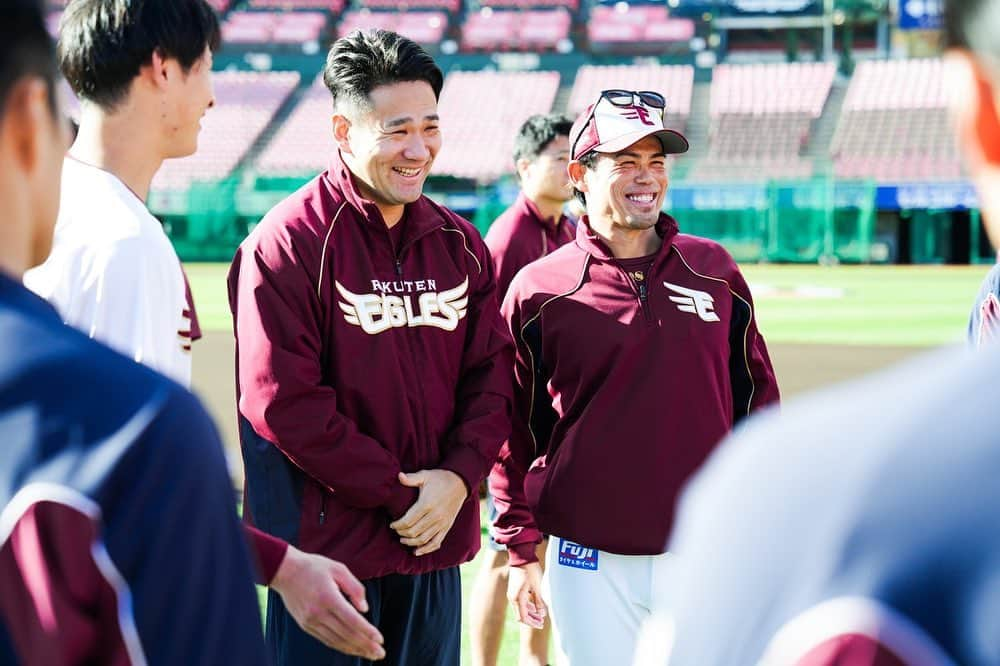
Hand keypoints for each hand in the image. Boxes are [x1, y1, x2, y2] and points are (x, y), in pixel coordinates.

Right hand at [270, 546, 384, 659]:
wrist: (285, 571)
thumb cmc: (314, 567)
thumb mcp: (338, 569)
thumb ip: (355, 588)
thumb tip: (365, 610)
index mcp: (328, 597)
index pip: (352, 620)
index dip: (367, 632)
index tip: (380, 639)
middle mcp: (318, 613)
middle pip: (346, 634)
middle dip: (365, 646)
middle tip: (381, 653)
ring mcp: (310, 621)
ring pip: (336, 641)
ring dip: (355, 650)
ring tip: (371, 655)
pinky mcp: (306, 625)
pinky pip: (326, 640)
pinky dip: (341, 646)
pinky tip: (353, 649)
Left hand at [389, 469, 467, 555]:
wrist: (460, 483)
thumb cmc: (440, 478)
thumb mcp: (425, 475)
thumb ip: (411, 478)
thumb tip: (398, 476)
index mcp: (427, 504)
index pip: (408, 521)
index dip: (397, 525)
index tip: (392, 524)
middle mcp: (435, 516)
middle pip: (414, 532)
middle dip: (402, 533)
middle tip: (396, 530)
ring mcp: (442, 523)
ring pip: (423, 539)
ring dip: (411, 542)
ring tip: (403, 540)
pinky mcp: (447, 527)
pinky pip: (436, 542)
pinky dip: (426, 549)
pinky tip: (416, 551)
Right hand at [507, 562, 546, 628]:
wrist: (521, 557)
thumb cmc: (530, 570)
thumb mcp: (537, 587)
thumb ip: (539, 602)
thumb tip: (542, 614)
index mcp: (518, 599)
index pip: (523, 618)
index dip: (532, 623)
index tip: (541, 624)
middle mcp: (512, 598)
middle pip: (521, 615)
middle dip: (532, 620)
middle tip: (542, 622)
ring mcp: (512, 594)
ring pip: (520, 609)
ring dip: (530, 613)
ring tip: (540, 615)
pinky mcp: (513, 590)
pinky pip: (519, 602)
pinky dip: (527, 606)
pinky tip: (535, 607)